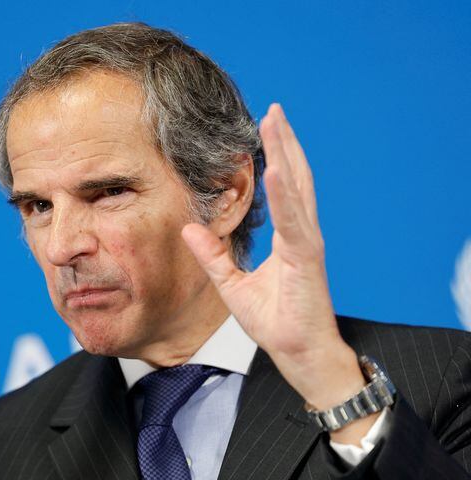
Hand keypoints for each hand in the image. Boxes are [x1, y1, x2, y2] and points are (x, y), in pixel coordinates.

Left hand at [182, 104, 364, 413]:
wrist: (298, 354)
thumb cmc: (276, 322)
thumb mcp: (233, 285)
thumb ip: (213, 256)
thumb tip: (188, 229)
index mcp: (289, 239)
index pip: (284, 190)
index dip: (277, 158)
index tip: (266, 129)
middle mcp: (301, 234)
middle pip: (295, 179)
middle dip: (285, 143)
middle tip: (275, 110)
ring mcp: (306, 244)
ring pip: (299, 190)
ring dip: (288, 154)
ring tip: (277, 122)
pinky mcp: (307, 259)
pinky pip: (296, 221)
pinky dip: (288, 194)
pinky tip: (278, 169)